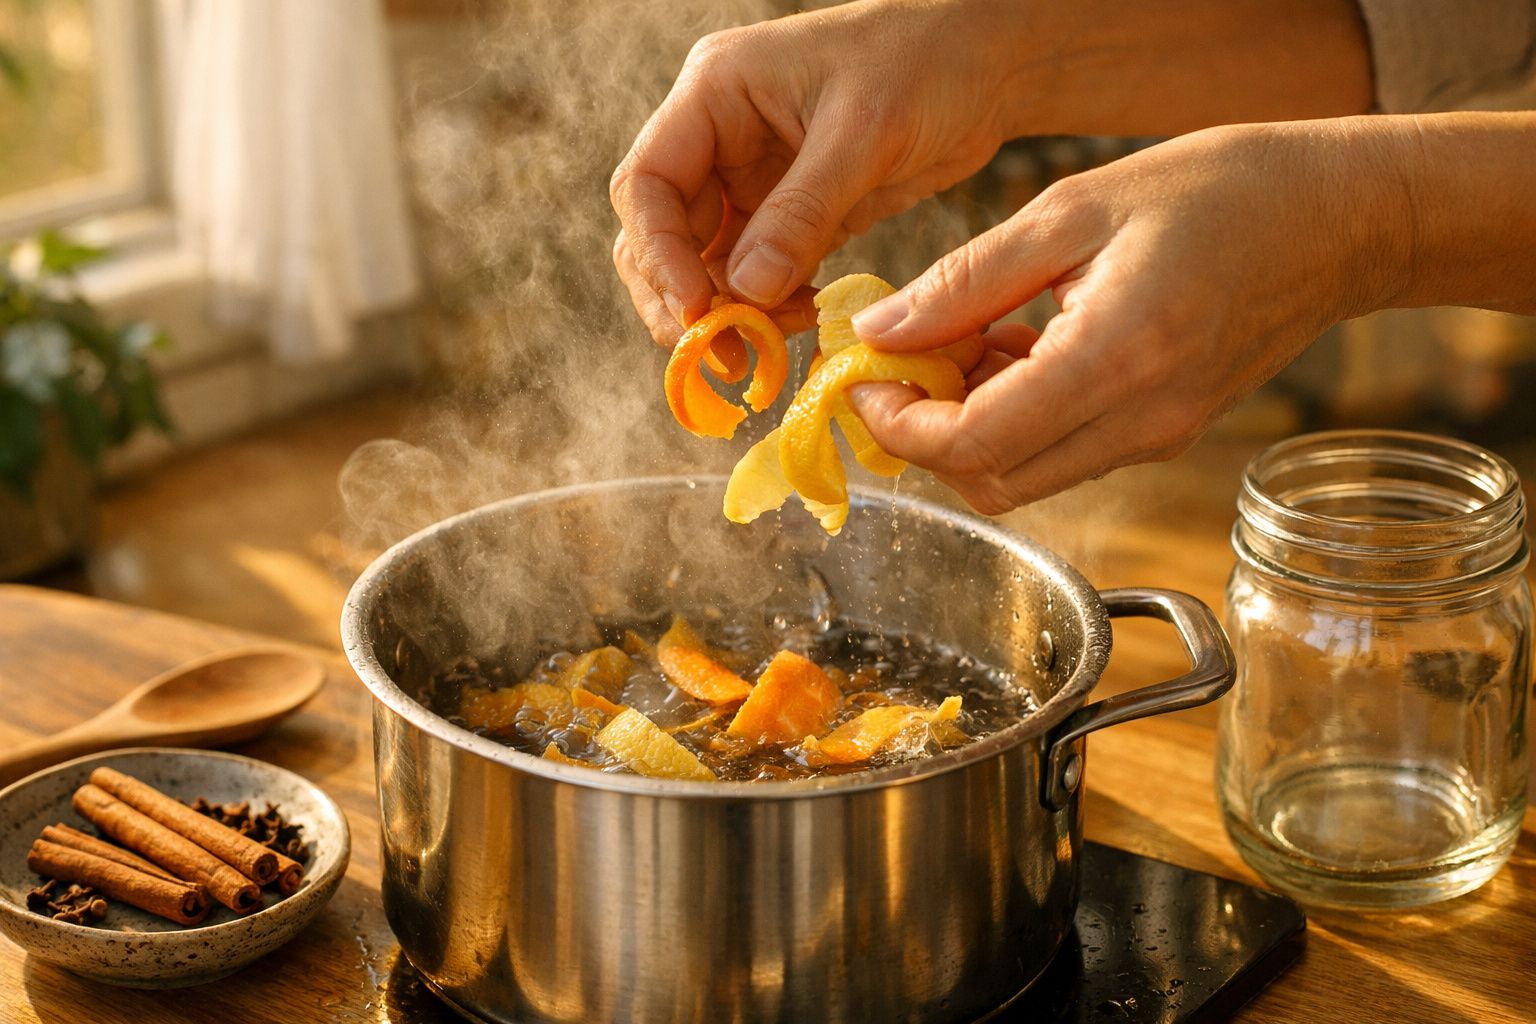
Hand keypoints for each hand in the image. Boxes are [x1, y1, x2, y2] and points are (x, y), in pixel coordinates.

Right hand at [611, 0, 1027, 347]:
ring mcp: (753, 178)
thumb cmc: (927, 62)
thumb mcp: (864, 133)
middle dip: (683, 296)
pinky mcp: (793, 213)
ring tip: (765, 345)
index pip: (647, 183)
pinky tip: (800, 318)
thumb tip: (746, 291)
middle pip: (663, 231)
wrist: (991, 61)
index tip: (696, 311)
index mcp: (715, 93)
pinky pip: (757, 270)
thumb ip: (802, 212)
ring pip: (706, 260)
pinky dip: (767, 304)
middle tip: (722, 353)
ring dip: (727, 309)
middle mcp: (720, 136)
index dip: (659, 253)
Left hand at [847, 119, 1403, 514]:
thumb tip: (882, 332)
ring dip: (970, 426)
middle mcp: (1141, 420)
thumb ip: (966, 281)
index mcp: (1114, 358)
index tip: (868, 382)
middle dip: (926, 436)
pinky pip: (1063, 453)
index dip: (901, 427)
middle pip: (992, 481)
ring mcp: (1157, 436)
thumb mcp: (1070, 212)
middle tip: (905, 364)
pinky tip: (1017, 347)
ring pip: (1024, 475)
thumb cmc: (1213, 193)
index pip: (975, 444)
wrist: (1331, 219)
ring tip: (969, 338)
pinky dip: (1016, 418)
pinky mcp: (1164, 434)